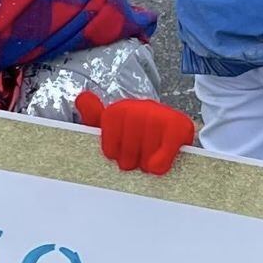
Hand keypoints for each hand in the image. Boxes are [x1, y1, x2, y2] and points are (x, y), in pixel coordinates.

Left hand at [75, 91, 195, 176]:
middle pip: (128, 153)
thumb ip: (94, 117)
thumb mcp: (113, 125)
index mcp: (119, 110)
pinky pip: (166, 150)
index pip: (109, 150)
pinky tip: (158, 164)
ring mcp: (160, 115)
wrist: (171, 126)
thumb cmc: (137, 131)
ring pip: (147, 155)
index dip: (117, 157)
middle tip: (137, 158)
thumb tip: (83, 98)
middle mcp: (139, 107)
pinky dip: (162, 162)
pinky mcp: (179, 126)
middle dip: (132, 161)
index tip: (120, 153)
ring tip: (149, 159)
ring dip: (148, 163)